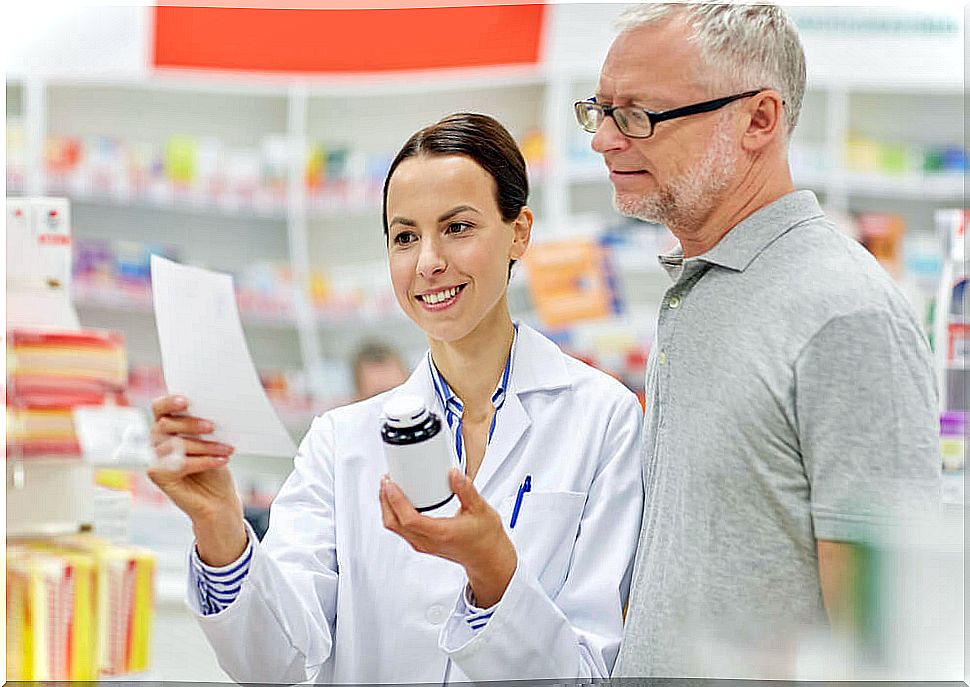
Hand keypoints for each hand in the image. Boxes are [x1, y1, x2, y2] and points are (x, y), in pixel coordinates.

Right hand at [147, 394, 246, 565]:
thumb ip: (203, 426)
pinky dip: (205, 460)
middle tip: (213, 427)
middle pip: (166, 424)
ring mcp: (153, 459)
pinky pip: (181, 463)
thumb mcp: (211, 441)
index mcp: (165, 427)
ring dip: (205, 446)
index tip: (186, 400)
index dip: (169, 402)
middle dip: (191, 424)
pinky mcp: (158, 476)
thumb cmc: (213, 466)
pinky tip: (221, 460)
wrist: (217, 499)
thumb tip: (209, 409)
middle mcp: (155, 441)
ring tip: (226, 449)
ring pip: (176, 444)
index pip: (159, 408)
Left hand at [380, 468, 516, 607]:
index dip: (395, 500)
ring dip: (387, 507)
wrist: (487, 557)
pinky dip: (394, 514)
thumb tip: (453, 474)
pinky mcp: (422, 543)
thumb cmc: (485, 537)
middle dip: (385, 500)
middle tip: (386, 480)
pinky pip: (401, 529)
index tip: (391, 483)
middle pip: (394, 524)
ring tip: (389, 487)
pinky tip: (398, 501)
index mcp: (441, 533)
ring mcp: (423, 544)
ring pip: (395, 528)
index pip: (409, 519)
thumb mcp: (480, 509)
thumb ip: (466, 490)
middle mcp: (428, 541)